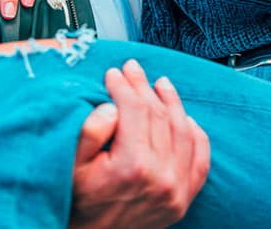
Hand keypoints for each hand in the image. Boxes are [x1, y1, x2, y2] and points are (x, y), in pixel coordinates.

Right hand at [69, 59, 209, 227]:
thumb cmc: (77, 201)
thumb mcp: (71, 165)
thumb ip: (90, 131)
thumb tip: (113, 105)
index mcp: (132, 167)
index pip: (135, 109)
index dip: (124, 85)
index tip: (114, 73)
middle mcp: (161, 178)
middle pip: (159, 115)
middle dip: (143, 87)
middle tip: (133, 69)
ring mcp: (177, 191)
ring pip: (182, 131)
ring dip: (172, 103)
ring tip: (160, 83)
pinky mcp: (183, 200)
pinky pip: (200, 160)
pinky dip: (196, 135)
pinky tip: (186, 117)